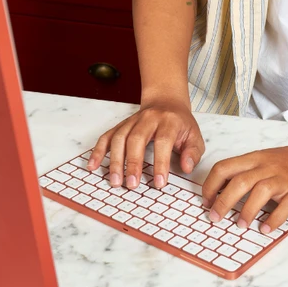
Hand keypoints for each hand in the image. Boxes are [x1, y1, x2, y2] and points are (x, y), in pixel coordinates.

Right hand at [87, 97, 203, 189]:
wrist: (166, 102)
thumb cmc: (181, 124)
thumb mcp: (195, 136)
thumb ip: (193, 153)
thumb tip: (186, 168)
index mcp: (169, 121)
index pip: (163, 142)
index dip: (160, 163)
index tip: (158, 183)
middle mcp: (148, 118)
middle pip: (136, 139)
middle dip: (133, 163)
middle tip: (131, 184)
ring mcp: (132, 121)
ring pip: (119, 138)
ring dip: (115, 161)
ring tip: (115, 181)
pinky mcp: (121, 125)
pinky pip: (107, 136)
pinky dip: (98, 151)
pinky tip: (93, 166)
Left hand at [201, 140, 287, 233]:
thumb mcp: (267, 160)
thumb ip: (247, 172)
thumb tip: (224, 193)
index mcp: (256, 159)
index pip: (224, 168)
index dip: (210, 185)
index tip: (206, 201)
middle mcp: (267, 167)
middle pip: (238, 181)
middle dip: (223, 201)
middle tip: (215, 218)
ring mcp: (283, 179)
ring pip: (259, 192)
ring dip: (247, 211)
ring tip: (240, 226)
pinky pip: (284, 207)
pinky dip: (273, 220)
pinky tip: (265, 229)